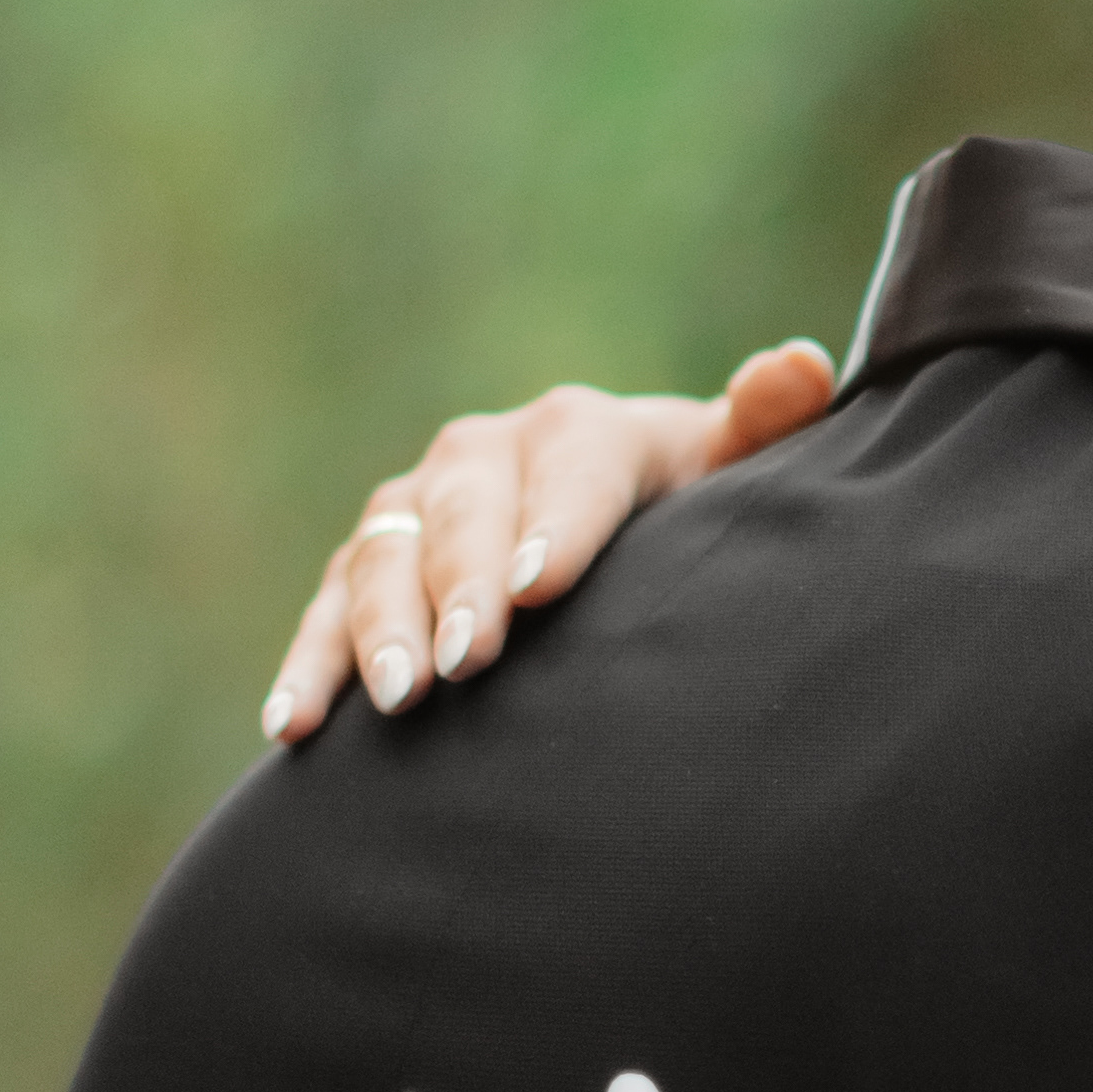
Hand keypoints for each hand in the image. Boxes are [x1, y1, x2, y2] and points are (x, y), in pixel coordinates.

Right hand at [260, 345, 835, 740]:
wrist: (628, 526)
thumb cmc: (695, 510)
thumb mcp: (738, 474)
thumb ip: (768, 424)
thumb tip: (800, 366)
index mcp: (584, 431)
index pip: (570, 470)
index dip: (555, 527)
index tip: (541, 591)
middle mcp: (488, 454)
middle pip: (463, 511)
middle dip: (460, 587)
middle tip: (466, 664)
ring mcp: (420, 507)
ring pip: (384, 556)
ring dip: (379, 626)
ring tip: (397, 698)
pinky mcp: (369, 563)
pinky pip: (328, 608)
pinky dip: (309, 663)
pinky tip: (292, 725)